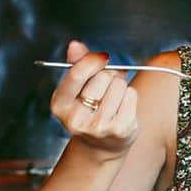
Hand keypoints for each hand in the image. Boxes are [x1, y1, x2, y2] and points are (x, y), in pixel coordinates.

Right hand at [49, 40, 138, 159]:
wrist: (102, 146)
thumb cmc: (90, 110)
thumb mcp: (78, 89)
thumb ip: (77, 65)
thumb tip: (75, 45)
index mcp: (59, 105)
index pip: (77, 74)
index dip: (93, 60)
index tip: (103, 57)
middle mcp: (76, 119)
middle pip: (103, 77)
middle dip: (108, 76)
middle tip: (106, 87)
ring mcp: (98, 126)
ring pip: (119, 85)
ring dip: (120, 87)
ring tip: (113, 100)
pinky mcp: (119, 130)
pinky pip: (131, 95)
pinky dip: (130, 97)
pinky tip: (122, 109)